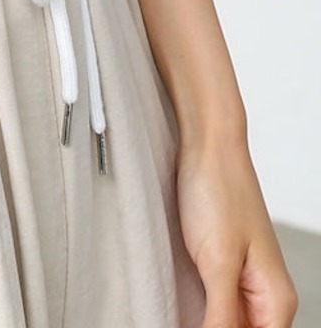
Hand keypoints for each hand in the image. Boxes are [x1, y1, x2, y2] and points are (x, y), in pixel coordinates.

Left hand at [176, 135, 298, 326]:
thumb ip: (222, 316)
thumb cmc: (219, 192)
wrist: (208, 145)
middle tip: (185, 319)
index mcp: (276, 300)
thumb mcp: (218, 262)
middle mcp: (265, 296)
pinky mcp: (221, 266)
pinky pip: (215, 305)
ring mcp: (242, 280)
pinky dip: (200, 313)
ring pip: (228, 324)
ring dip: (206, 323)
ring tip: (178, 315)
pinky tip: (180, 312)